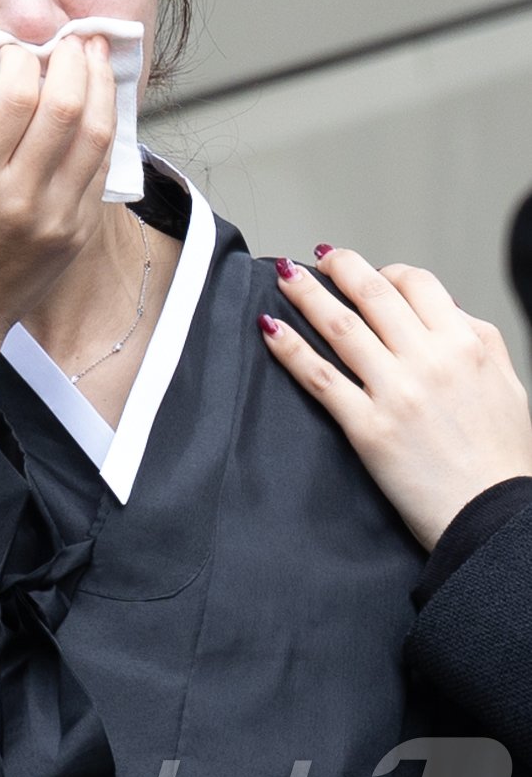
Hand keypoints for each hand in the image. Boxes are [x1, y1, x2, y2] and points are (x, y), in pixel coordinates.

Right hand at [0, 37, 115, 414]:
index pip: (17, 95)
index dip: (22, 58)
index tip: (14, 51)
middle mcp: (18, 198)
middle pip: (66, 107)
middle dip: (74, 59)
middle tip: (71, 39)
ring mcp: (55, 218)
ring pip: (96, 133)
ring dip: (101, 85)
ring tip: (94, 57)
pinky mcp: (77, 233)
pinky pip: (101, 167)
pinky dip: (103, 127)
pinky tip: (95, 104)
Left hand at [259, 248, 531, 549]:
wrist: (495, 518)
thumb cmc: (503, 459)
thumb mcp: (507, 383)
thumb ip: (478, 338)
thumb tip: (446, 307)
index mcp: (466, 344)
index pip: (417, 284)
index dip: (387, 271)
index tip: (369, 272)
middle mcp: (430, 360)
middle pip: (372, 294)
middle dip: (340, 268)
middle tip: (320, 258)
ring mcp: (396, 392)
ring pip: (340, 327)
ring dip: (306, 294)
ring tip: (284, 275)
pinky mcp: (368, 427)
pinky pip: (320, 376)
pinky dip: (290, 347)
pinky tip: (270, 328)